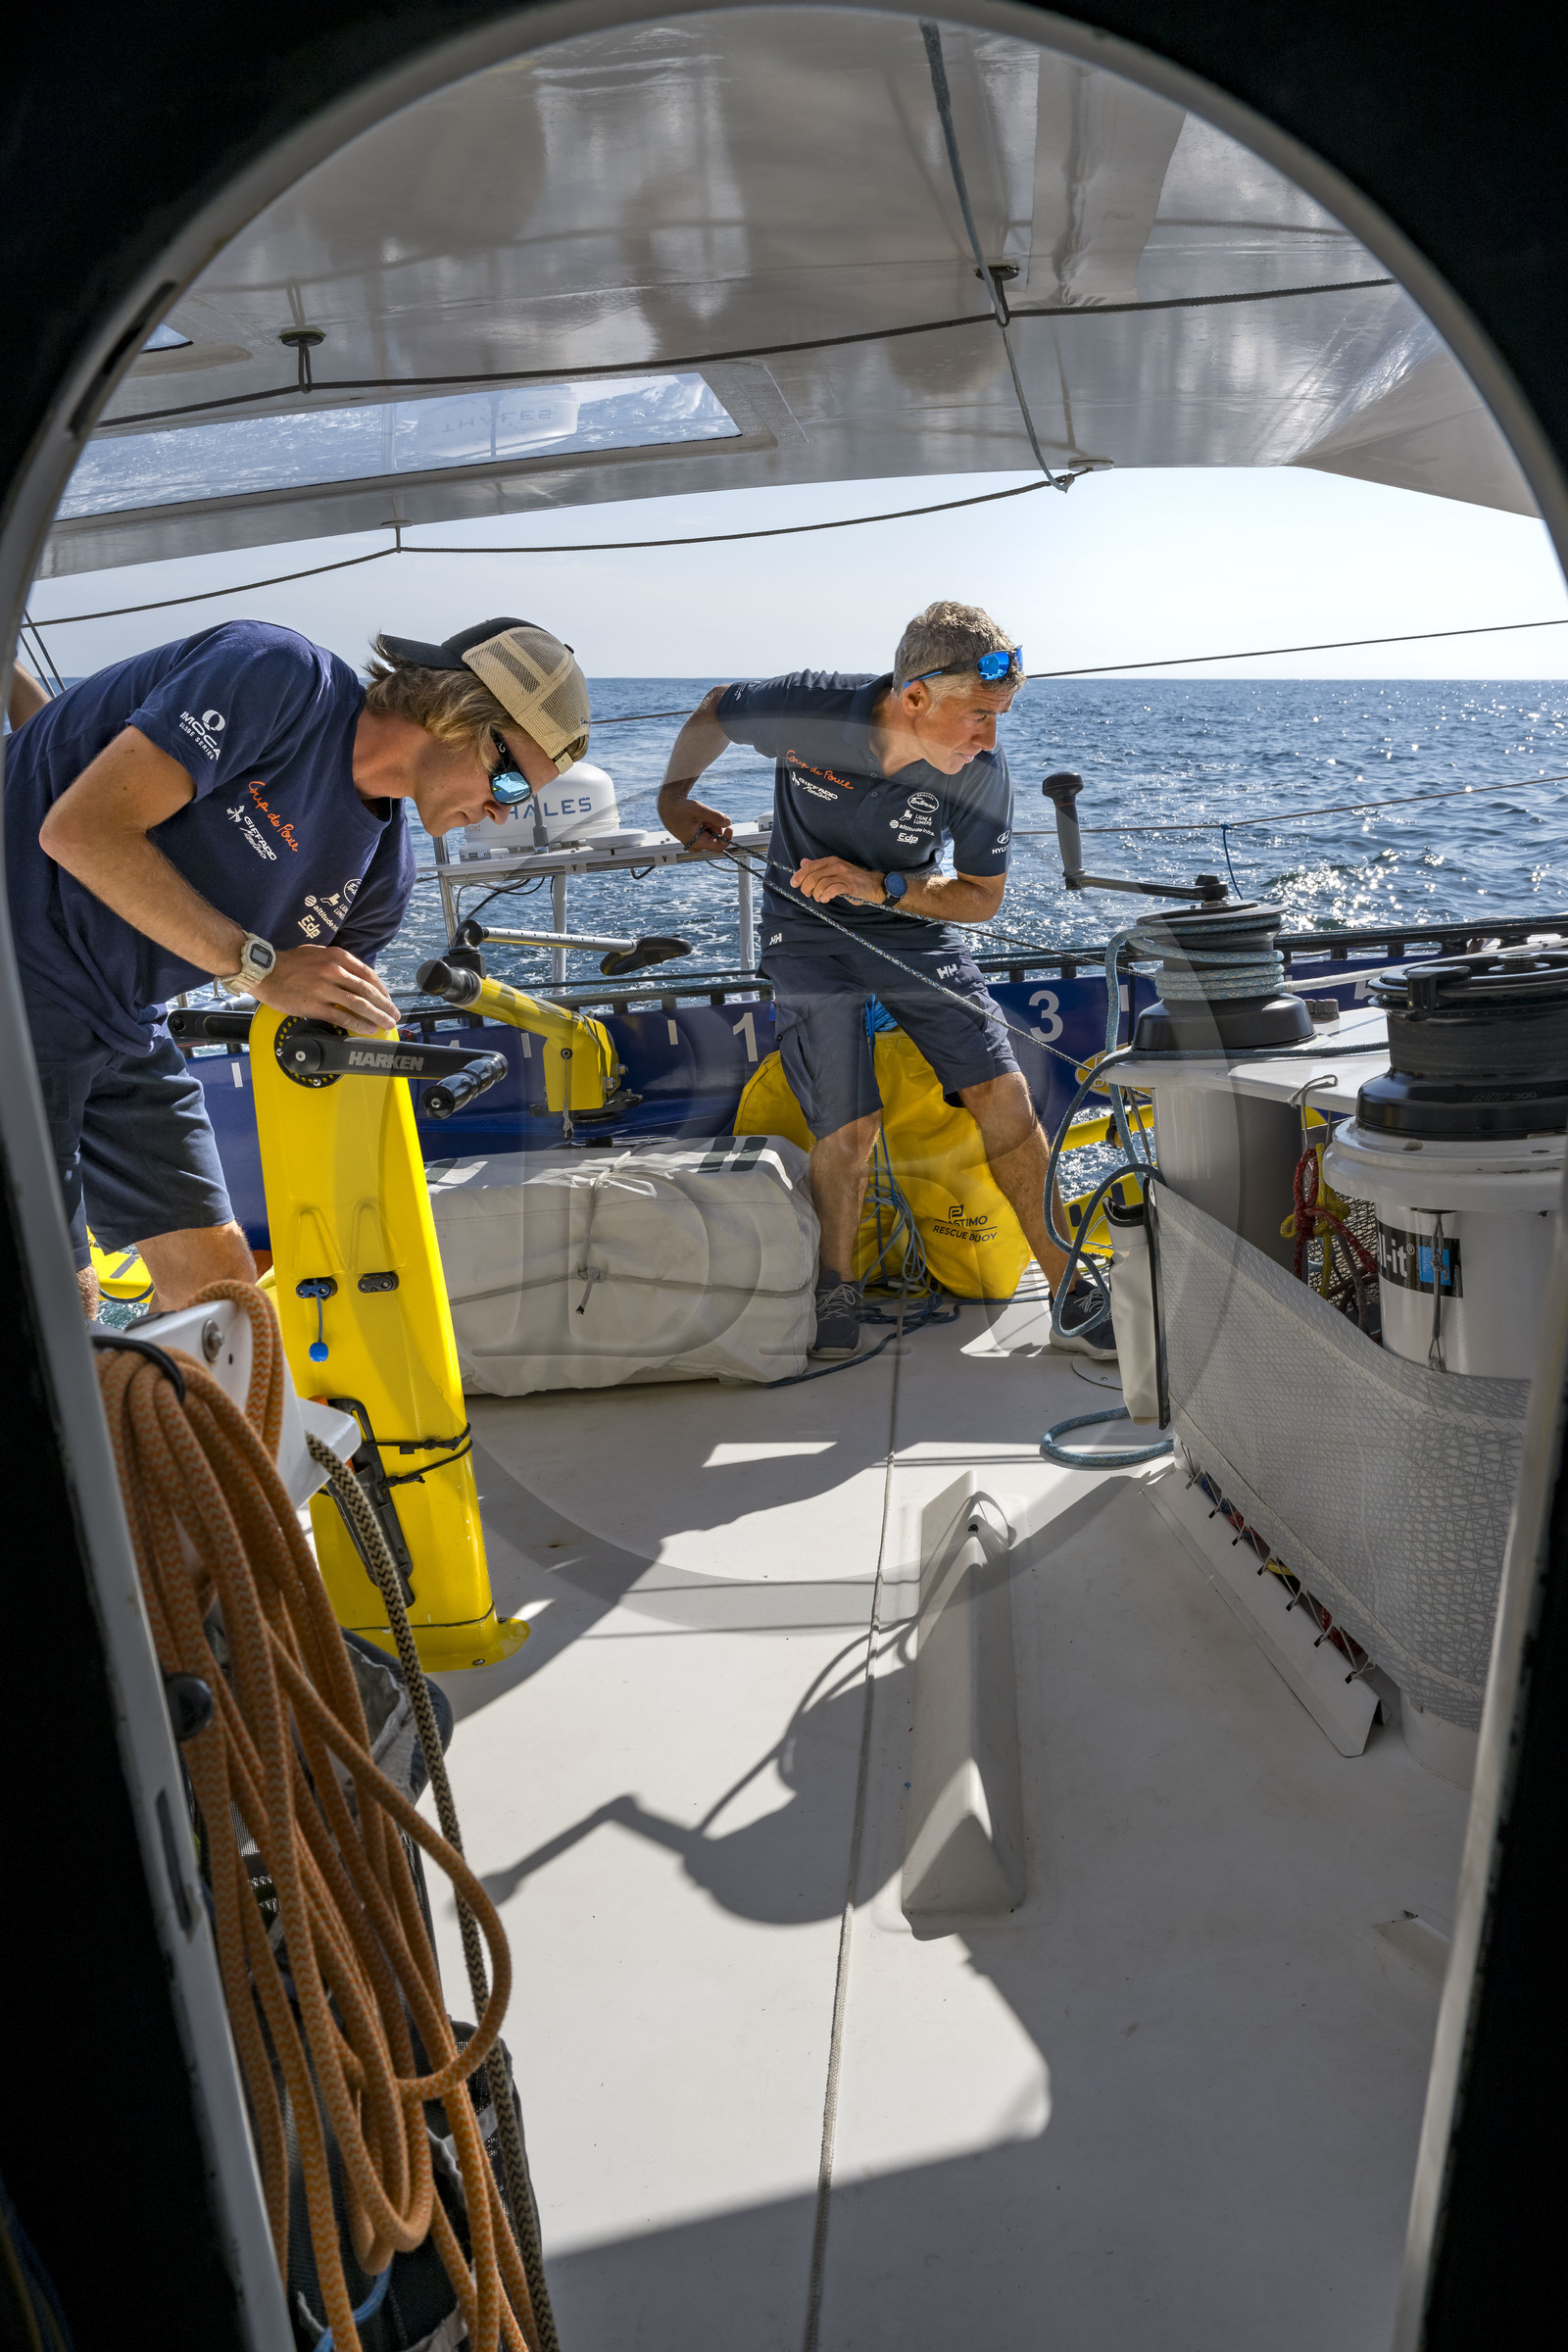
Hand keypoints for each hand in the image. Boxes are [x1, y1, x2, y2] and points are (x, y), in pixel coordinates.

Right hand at [254, 942, 400, 1036]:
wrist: (265, 971)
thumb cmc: (290, 962)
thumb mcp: (318, 953)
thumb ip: (338, 962)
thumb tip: (355, 976)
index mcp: (337, 957)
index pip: (368, 974)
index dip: (382, 989)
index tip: (389, 999)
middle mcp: (334, 971)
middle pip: (368, 991)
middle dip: (385, 1005)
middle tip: (394, 1015)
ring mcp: (325, 988)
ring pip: (359, 1004)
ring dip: (376, 1016)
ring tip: (386, 1024)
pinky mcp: (315, 1005)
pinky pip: (342, 1017)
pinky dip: (358, 1024)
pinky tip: (367, 1029)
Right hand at [662, 793, 732, 849]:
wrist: (668, 807)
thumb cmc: (681, 809)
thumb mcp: (700, 810)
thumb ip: (715, 817)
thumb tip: (728, 823)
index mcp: (696, 843)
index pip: (718, 847)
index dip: (727, 838)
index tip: (729, 827)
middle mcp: (696, 845)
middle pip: (716, 838)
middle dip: (716, 826)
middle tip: (707, 816)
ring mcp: (696, 842)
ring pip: (713, 834)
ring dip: (711, 823)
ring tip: (700, 816)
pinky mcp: (696, 838)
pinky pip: (708, 832)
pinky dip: (707, 823)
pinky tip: (699, 818)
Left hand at [791, 856, 883, 904]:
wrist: (873, 885)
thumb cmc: (851, 879)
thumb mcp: (834, 870)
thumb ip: (818, 868)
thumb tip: (803, 863)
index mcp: (831, 861)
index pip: (810, 867)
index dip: (799, 875)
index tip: (794, 883)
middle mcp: (836, 866)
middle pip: (813, 876)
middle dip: (807, 887)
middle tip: (808, 894)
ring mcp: (844, 875)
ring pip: (821, 884)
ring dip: (816, 893)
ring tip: (819, 898)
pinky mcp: (850, 886)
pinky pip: (832, 890)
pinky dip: (825, 895)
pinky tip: (825, 898)